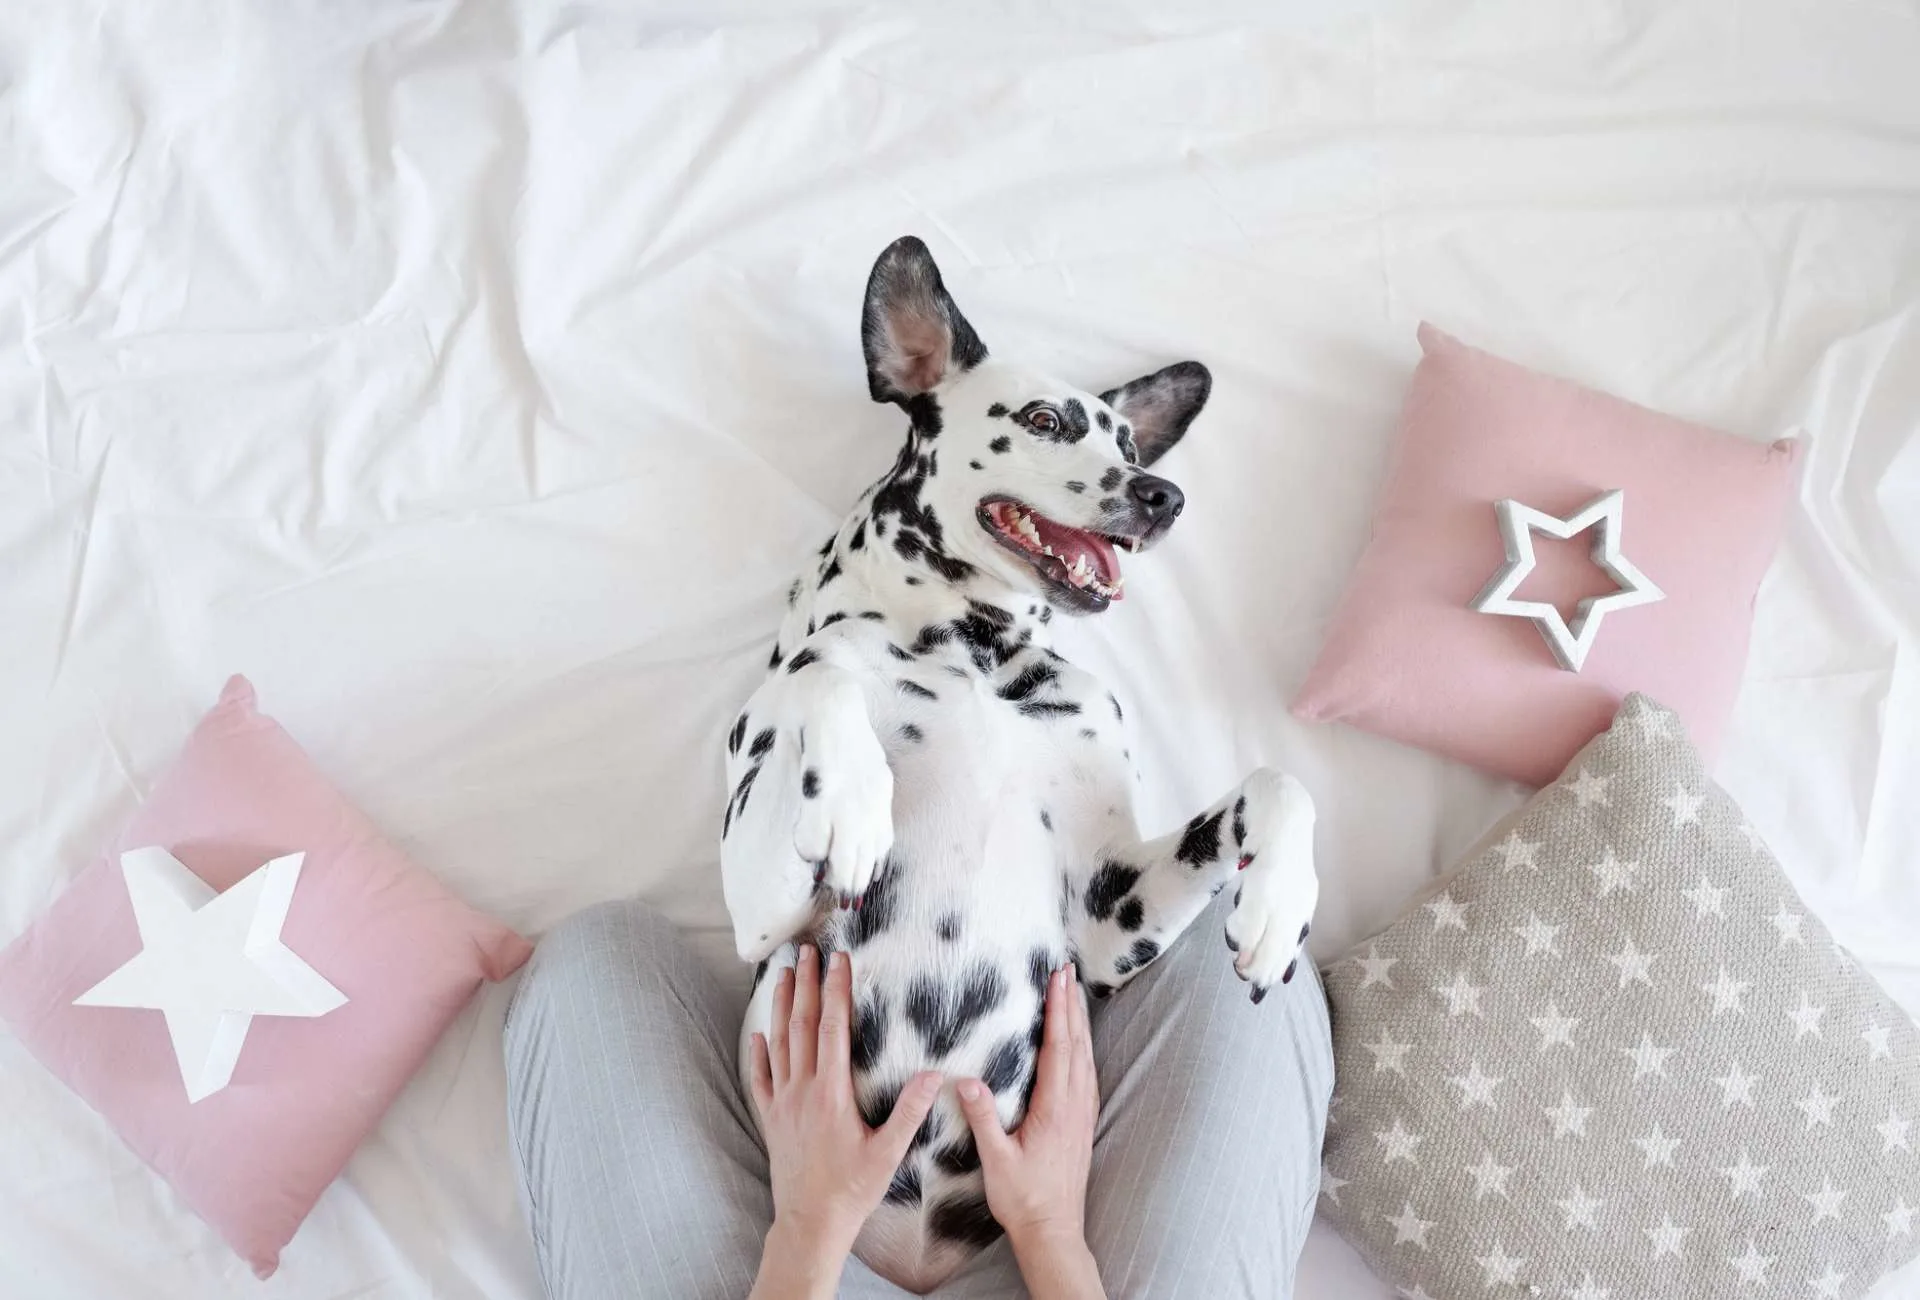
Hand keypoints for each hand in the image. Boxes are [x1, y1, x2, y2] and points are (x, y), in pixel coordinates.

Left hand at [749, 945, 939, 1281]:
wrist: (811, 1222)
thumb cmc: (852, 1188)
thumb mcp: (888, 1152)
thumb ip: (910, 1112)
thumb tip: (934, 1075)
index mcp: (832, 1091)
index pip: (833, 1027)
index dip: (836, 990)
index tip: (840, 960)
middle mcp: (803, 1090)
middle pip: (802, 1024)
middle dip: (805, 984)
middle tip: (807, 951)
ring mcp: (783, 1103)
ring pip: (779, 1043)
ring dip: (781, 1006)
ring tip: (782, 975)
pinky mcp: (771, 1119)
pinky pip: (761, 1079)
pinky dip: (759, 1053)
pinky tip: (759, 1035)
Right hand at [956, 963, 1098, 1250]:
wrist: (1053, 1230)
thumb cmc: (1023, 1198)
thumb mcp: (996, 1160)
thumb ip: (983, 1119)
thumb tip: (966, 1081)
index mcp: (1055, 1108)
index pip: (1058, 1048)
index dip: (1058, 1011)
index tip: (1057, 979)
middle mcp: (1075, 1106)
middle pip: (1077, 1044)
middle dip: (1072, 1005)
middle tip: (1067, 971)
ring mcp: (1082, 1114)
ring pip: (1085, 1058)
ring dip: (1079, 1024)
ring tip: (1073, 995)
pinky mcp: (1081, 1124)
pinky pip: (1086, 1074)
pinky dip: (1082, 1048)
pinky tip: (1077, 1044)